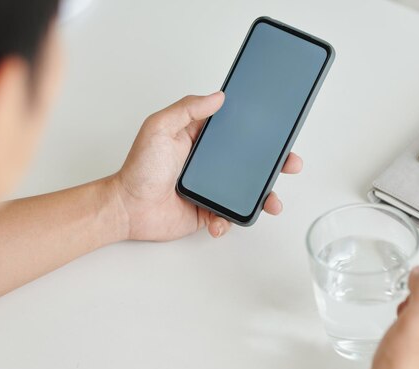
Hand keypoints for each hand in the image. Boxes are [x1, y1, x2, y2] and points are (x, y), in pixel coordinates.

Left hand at [112, 92, 302, 240]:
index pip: (239, 131)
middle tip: (291, 164)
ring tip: (272, 203)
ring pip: (247, 192)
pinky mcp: (208, 212)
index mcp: (202, 140)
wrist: (127, 208)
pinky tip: (219, 222)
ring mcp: (211, 189)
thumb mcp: (159, 128)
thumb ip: (187, 109)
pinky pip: (228, 217)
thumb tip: (218, 96)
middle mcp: (210, 164)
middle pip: (252, 162)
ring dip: (264, 197)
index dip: (261, 131)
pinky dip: (229, 221)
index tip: (281, 130)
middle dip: (276, 164)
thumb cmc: (139, 168)